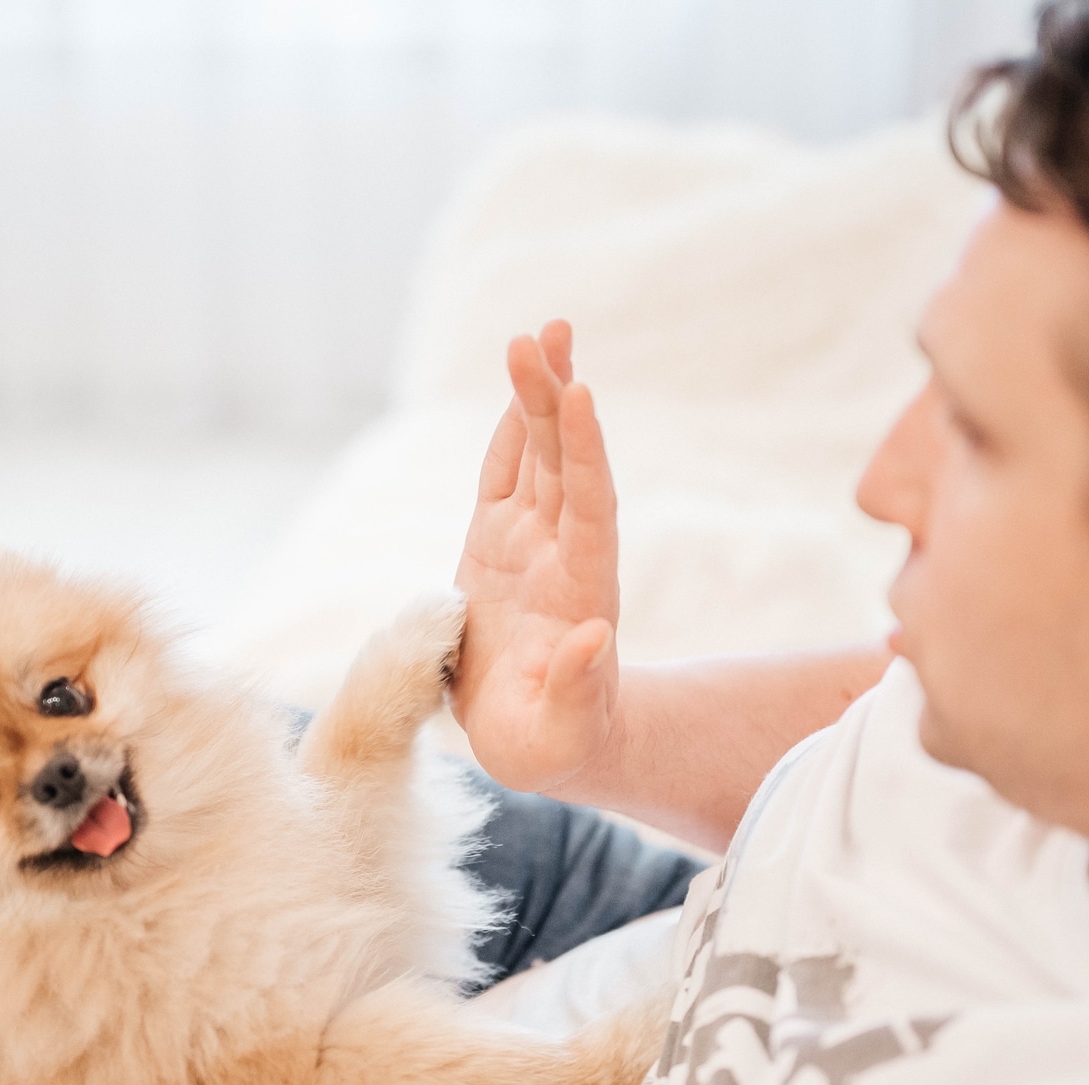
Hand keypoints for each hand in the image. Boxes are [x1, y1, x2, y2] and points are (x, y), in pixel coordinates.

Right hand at [451, 320, 621, 793]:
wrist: (543, 742)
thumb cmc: (553, 746)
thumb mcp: (561, 733)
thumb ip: (576, 687)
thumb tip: (593, 638)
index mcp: (580, 592)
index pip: (587, 508)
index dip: (583, 453)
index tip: (580, 395)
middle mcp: (561, 555)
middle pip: (562, 464)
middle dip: (554, 398)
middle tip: (548, 333)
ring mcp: (530, 547)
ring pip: (535, 458)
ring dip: (537, 397)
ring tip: (536, 333)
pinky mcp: (495, 549)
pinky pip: (502, 478)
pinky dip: (506, 432)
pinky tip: (513, 385)